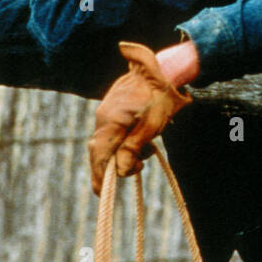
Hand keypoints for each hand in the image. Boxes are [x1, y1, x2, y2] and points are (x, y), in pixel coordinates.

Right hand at [88, 42, 192, 193]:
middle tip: (137, 167)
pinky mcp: (111, 110)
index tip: (101, 192)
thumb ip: (134, 148)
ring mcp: (105, 112)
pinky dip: (123, 141)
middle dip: (115, 164)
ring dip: (122, 151)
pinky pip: (110, 132)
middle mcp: (103, 117)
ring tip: (147, 150)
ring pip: (106, 141)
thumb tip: (120, 170)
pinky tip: (142, 140)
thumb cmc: (161, 98)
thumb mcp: (152, 126)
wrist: (162, 69)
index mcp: (111, 121)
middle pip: (100, 149)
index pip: (99, 154)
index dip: (100, 175)